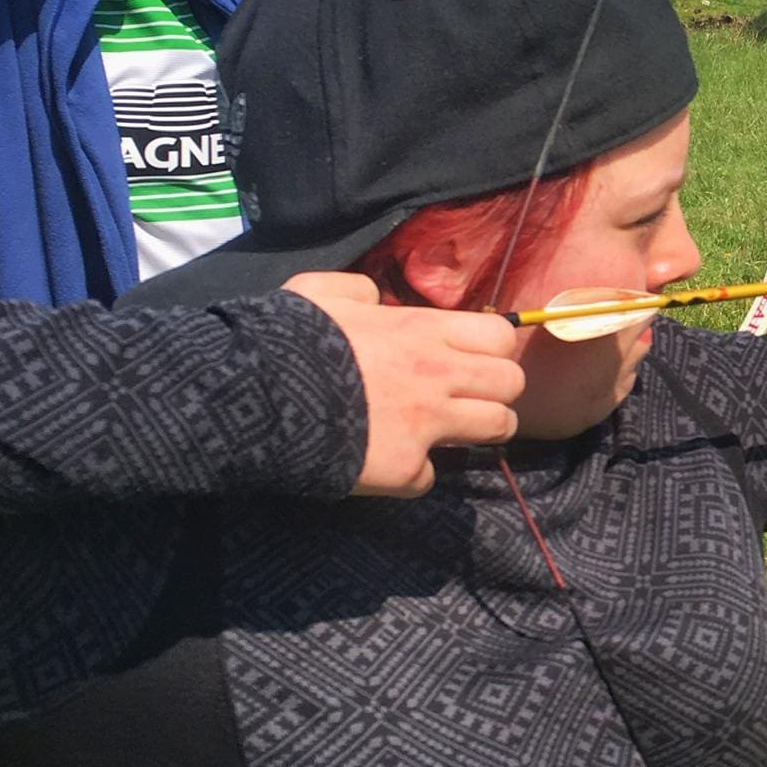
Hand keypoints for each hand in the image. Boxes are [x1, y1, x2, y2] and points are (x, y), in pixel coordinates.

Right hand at [281, 273, 524, 495]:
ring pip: (498, 427)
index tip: (469, 358)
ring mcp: (427, 424)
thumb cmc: (285, 340)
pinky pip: (429, 476)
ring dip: (478, 431)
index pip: (499, 335)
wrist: (254, 399)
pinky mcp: (405, 467)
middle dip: (496, 390)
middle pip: (512, 383)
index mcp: (421, 331)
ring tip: (448, 432)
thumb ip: (358, 290)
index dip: (491, 348)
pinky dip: (412, 473)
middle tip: (466, 398)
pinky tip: (388, 464)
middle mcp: (438, 376)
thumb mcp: (318, 293)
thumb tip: (377, 301)